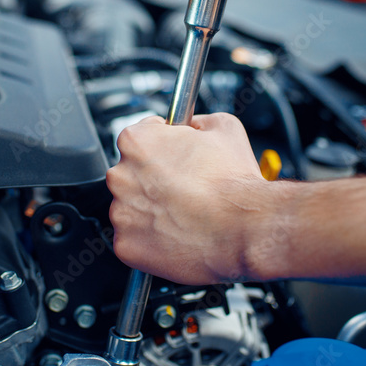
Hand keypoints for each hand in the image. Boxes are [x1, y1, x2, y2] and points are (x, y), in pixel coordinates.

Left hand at [106, 113, 273, 283]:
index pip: (141, 138)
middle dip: (154, 181)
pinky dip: (151, 240)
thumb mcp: (224, 127)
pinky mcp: (125, 245)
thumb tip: (194, 126)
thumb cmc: (234, 183)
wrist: (246, 228)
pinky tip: (176, 234)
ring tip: (183, 214)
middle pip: (132, 175)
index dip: (164, 148)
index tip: (176, 160)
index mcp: (136, 141)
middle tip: (184, 190)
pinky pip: (133, 240)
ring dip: (151, 211)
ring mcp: (120, 213)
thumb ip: (198, 121)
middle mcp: (120, 175)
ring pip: (131, 209)